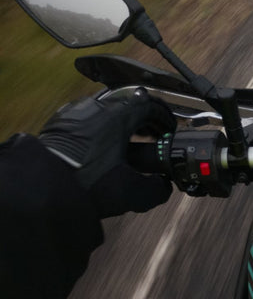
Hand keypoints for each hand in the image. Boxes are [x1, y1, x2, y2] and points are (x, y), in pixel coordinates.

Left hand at [39, 89, 175, 217]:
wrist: (39, 186)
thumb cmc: (86, 183)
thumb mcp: (129, 192)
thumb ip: (155, 190)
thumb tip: (163, 186)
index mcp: (120, 116)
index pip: (151, 107)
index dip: (164, 118)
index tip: (168, 129)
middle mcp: (100, 107)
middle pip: (130, 106)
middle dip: (143, 121)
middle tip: (151, 135)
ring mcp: (76, 112)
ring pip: (107, 112)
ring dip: (120, 124)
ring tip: (124, 143)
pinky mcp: (58, 123)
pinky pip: (87, 119)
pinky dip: (99, 129)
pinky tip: (97, 148)